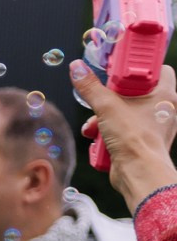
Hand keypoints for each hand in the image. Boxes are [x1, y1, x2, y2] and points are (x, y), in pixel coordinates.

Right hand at [70, 59, 176, 206]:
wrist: (138, 173)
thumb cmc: (135, 139)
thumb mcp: (106, 106)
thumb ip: (90, 87)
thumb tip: (77, 69)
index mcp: (165, 94)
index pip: (157, 69)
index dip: (137, 67)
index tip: (118, 69)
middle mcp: (163, 109)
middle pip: (135, 92)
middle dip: (112, 97)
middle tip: (102, 97)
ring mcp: (153, 126)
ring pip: (126, 112)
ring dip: (105, 118)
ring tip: (94, 125)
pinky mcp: (142, 140)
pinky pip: (124, 129)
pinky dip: (109, 132)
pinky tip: (98, 138)